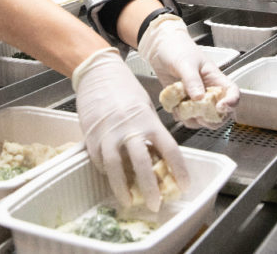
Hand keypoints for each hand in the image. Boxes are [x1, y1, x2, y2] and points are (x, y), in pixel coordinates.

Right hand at [73, 48, 189, 211]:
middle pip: (143, 164)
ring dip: (123, 188)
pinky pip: (99, 160)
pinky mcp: (92, 136)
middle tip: (156, 204)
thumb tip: (156, 156)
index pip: (169, 149)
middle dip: (150, 188)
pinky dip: (106, 172)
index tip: (184, 185)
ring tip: (129, 201)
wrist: (98, 72)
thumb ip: (150, 131)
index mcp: (149, 120)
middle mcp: (130, 128)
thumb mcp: (145, 107)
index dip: (178, 170)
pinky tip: (113, 179)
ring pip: (116, 168)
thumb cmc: (124, 88)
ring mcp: (109, 133)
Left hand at [138, 14, 238, 128]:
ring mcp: (196, 98)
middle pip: (220, 113)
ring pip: (203, 119)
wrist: (160, 47)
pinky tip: (174, 106)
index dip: (231, 102)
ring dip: (193, 119)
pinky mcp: (183, 102)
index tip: (220, 107)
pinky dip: (181, 116)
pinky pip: (186, 117)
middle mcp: (208, 91)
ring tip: (181, 108)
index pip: (232, 93)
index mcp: (215, 78)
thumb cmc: (177, 48)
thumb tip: (199, 98)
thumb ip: (192, 80)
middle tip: (198, 115)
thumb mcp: (185, 63)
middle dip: (211, 119)